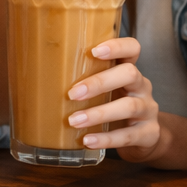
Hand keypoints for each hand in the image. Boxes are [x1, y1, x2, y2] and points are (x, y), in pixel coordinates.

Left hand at [64, 37, 161, 161]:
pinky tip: (88, 140)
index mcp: (129, 71)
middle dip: (99, 82)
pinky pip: (128, 135)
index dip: (117, 46)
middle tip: (72, 93)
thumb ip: (84, 82)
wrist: (144, 139)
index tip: (94, 50)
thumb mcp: (105, 91)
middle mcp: (142, 86)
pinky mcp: (149, 134)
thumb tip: (37, 77)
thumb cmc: (115, 108)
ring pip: (129, 106)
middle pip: (130, 74)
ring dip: (99, 113)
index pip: (132, 48)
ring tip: (74, 121)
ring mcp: (148, 110)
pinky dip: (106, 138)